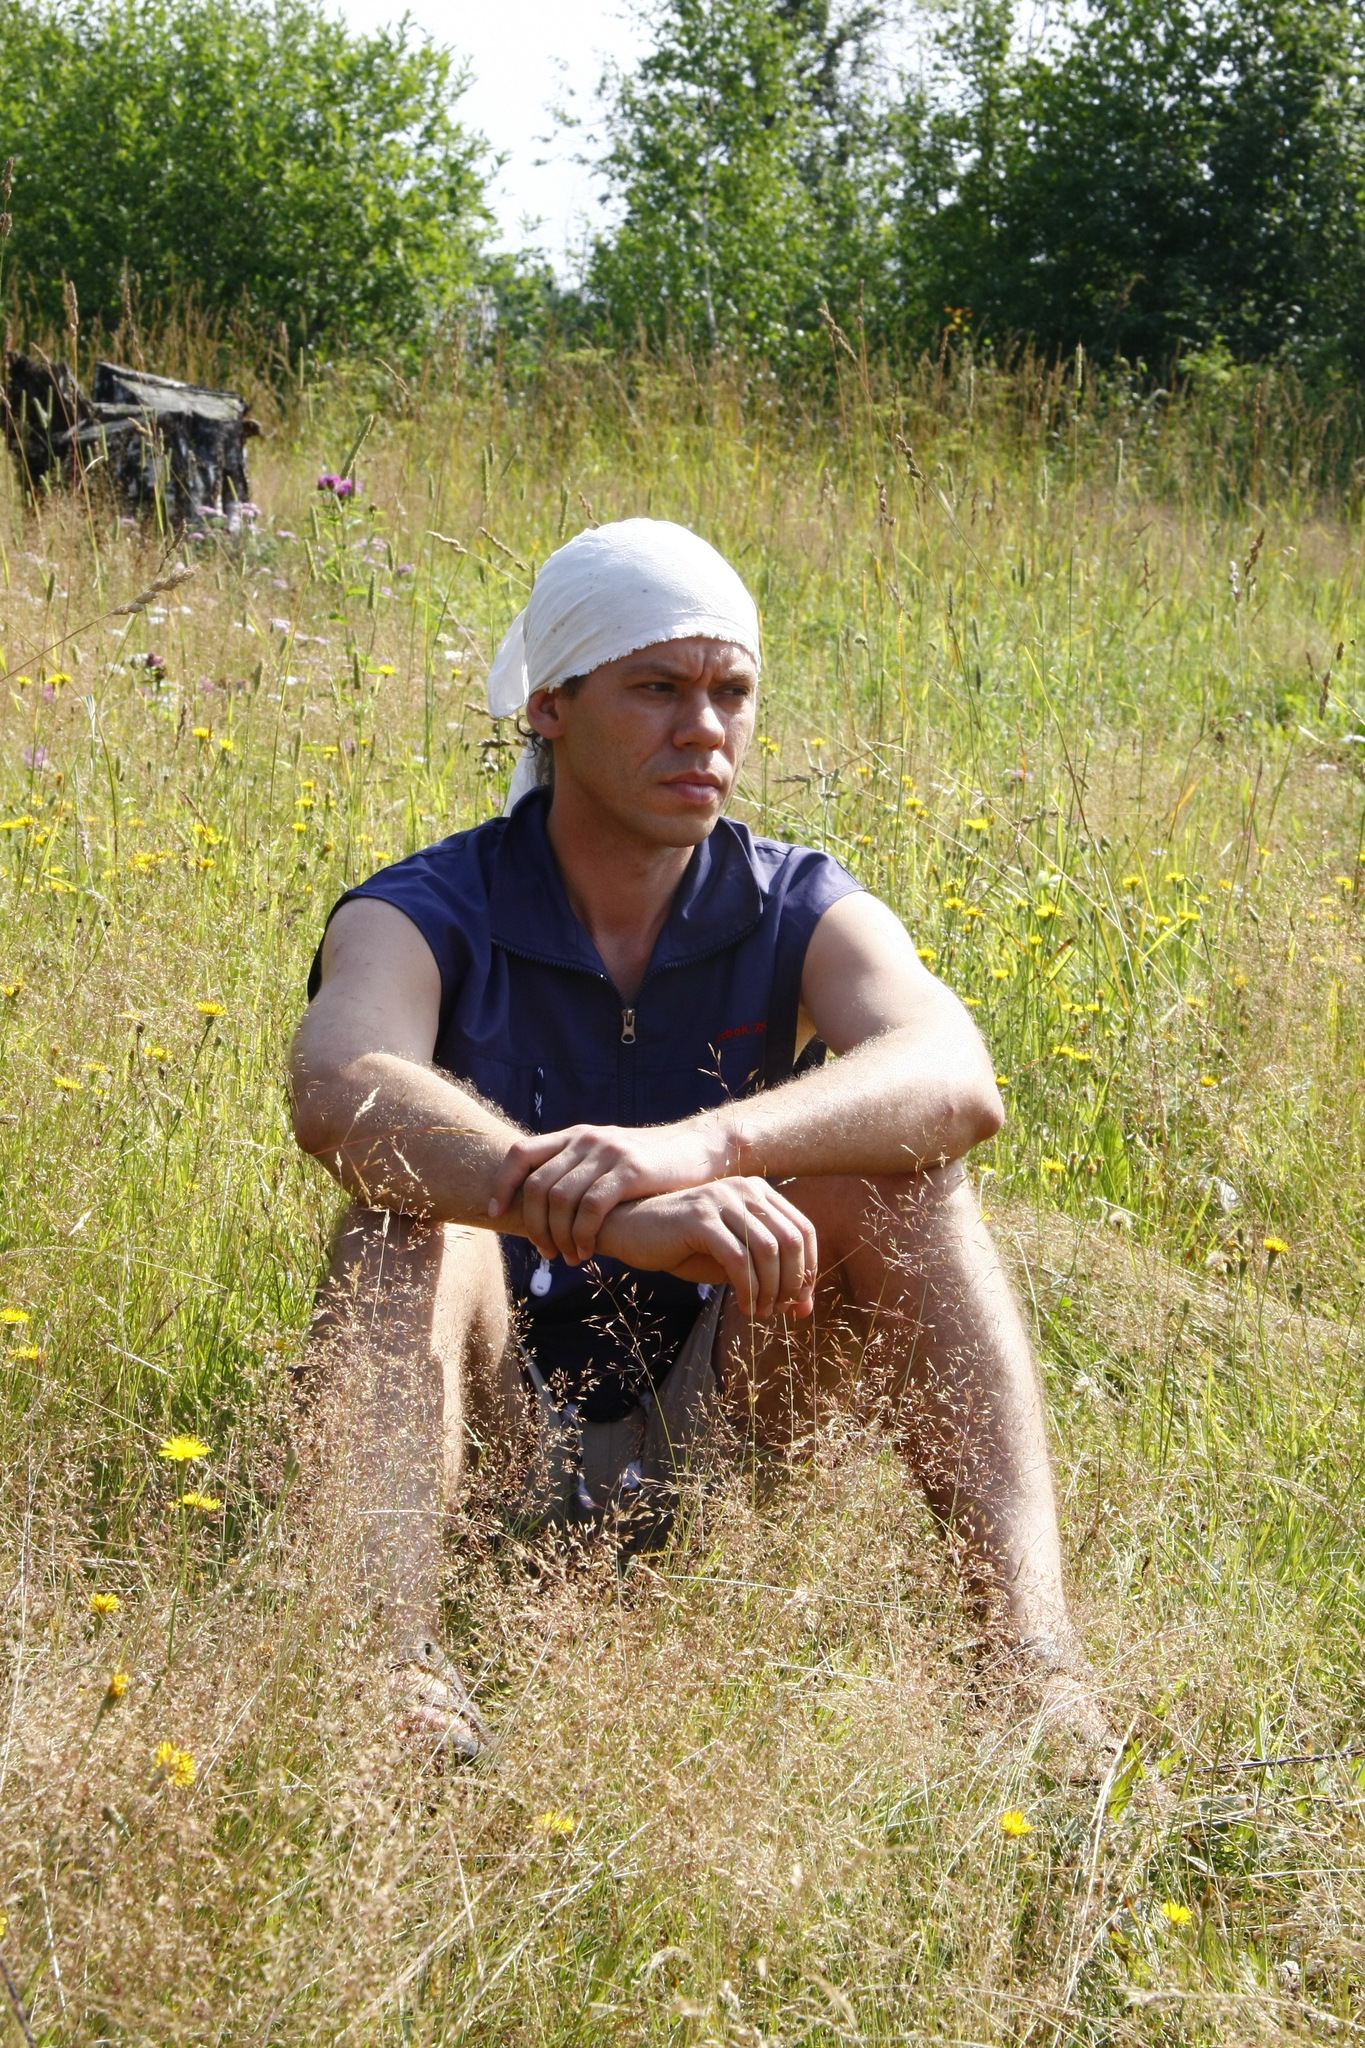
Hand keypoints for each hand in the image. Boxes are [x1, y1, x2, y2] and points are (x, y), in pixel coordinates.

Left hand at [488, 1119, 730, 1262]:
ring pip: (560, 1199)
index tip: (495, 1212)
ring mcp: (607, 1153)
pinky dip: (583, 1234)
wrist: (698, 1151)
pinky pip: (592, 1207)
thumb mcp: (607, 1158)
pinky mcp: (630, 1170)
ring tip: (568, 1257)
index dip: (502, 1184)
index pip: (520, 1154)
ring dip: (558, 1236)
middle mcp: (585, 1140)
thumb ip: (577, 1171)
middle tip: (544, 1252)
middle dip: (533, 1225)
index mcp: (574, 1137)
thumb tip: (542, 1202)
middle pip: (536, 1185)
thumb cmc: (650, 1165)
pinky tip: (588, 1251)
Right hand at [596, 1179, 816, 1320]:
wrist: (630, 1230)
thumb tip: (805, 1309)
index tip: (799, 1301)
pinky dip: (748, 1288)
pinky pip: (738, 1259)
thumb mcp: (732, 1263)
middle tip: (779, 1310)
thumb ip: (769, 1278)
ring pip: (768, 1250)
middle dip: (792, 1283)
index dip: (809, 1269)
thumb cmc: (683, 1246)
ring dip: (771, 1289)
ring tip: (760, 1311)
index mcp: (757, 1192)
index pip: (803, 1230)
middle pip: (791, 1240)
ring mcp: (721, 1199)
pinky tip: (744, 1306)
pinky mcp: (700, 1218)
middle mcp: (744, 1189)